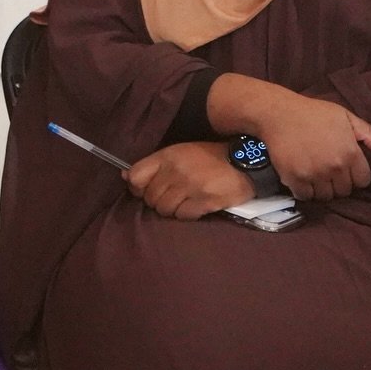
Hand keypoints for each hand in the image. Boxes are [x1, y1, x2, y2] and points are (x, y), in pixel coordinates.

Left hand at [125, 142, 255, 219]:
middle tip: (172, 197)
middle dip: (157, 201)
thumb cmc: (209, 158)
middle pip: (150, 197)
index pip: (136, 176)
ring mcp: (190, 186)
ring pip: (164, 209)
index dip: (137, 188)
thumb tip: (126, 177)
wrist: (244, 162)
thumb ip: (154, 165)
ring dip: (172, 210)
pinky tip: (195, 206)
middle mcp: (175, 170)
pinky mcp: (204, 200)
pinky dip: (186, 215)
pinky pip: (182, 216)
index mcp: (167, 156)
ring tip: (184, 202)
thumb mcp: (179, 153)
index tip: (145, 190)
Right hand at [258, 92, 370, 201]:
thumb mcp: (344, 116)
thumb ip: (369, 134)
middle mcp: (335, 167)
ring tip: (314, 174)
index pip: (362, 181)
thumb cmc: (313, 113)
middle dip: (338, 183)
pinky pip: (306, 196)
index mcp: (351, 152)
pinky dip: (304, 191)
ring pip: (326, 196)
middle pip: (344, 191)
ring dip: (321, 188)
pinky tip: (302, 178)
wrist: (278, 113)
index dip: (354, 175)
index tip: (344, 168)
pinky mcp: (296, 179)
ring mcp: (315, 174)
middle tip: (327, 170)